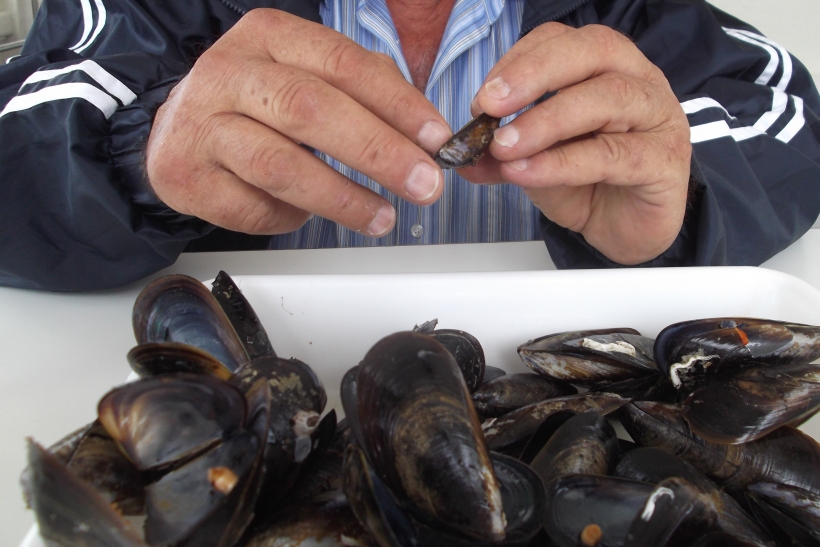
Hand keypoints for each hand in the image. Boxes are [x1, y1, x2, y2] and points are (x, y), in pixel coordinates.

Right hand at [146, 9, 450, 237]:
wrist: (178, 132)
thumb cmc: (257, 105)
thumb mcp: (305, 75)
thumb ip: (364, 89)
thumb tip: (423, 131)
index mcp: (268, 36)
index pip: (342, 63)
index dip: (396, 104)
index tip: (435, 140)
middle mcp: (228, 72)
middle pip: (311, 109)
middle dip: (378, 151)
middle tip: (422, 185)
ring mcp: (200, 125)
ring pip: (281, 165)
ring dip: (343, 198)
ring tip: (382, 217)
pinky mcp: (185, 176)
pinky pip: (252, 207)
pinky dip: (289, 218)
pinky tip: (307, 215)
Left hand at [466, 23, 690, 264]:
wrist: (627, 228)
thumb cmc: (588, 181)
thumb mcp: (534, 161)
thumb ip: (502, 153)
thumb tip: (461, 152)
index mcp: (605, 65)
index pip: (562, 40)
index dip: (519, 60)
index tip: (483, 96)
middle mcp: (638, 79)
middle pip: (592, 51)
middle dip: (534, 73)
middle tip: (490, 105)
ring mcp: (658, 117)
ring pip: (606, 99)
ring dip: (546, 121)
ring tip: (503, 147)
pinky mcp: (664, 161)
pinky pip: (612, 155)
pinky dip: (563, 163)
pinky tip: (527, 173)